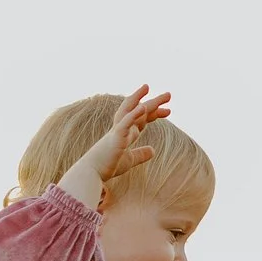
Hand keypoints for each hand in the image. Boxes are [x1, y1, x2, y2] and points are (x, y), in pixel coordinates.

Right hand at [58, 85, 168, 208]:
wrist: (92, 173)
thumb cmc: (107, 166)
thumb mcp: (130, 160)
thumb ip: (141, 154)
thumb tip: (153, 150)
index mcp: (125, 133)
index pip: (142, 119)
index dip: (154, 114)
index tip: (168, 111)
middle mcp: (121, 128)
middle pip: (138, 111)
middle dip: (154, 102)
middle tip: (169, 95)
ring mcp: (117, 131)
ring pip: (128, 110)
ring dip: (138, 98)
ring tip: (147, 87)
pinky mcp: (115, 138)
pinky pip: (124, 123)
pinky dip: (133, 115)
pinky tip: (143, 107)